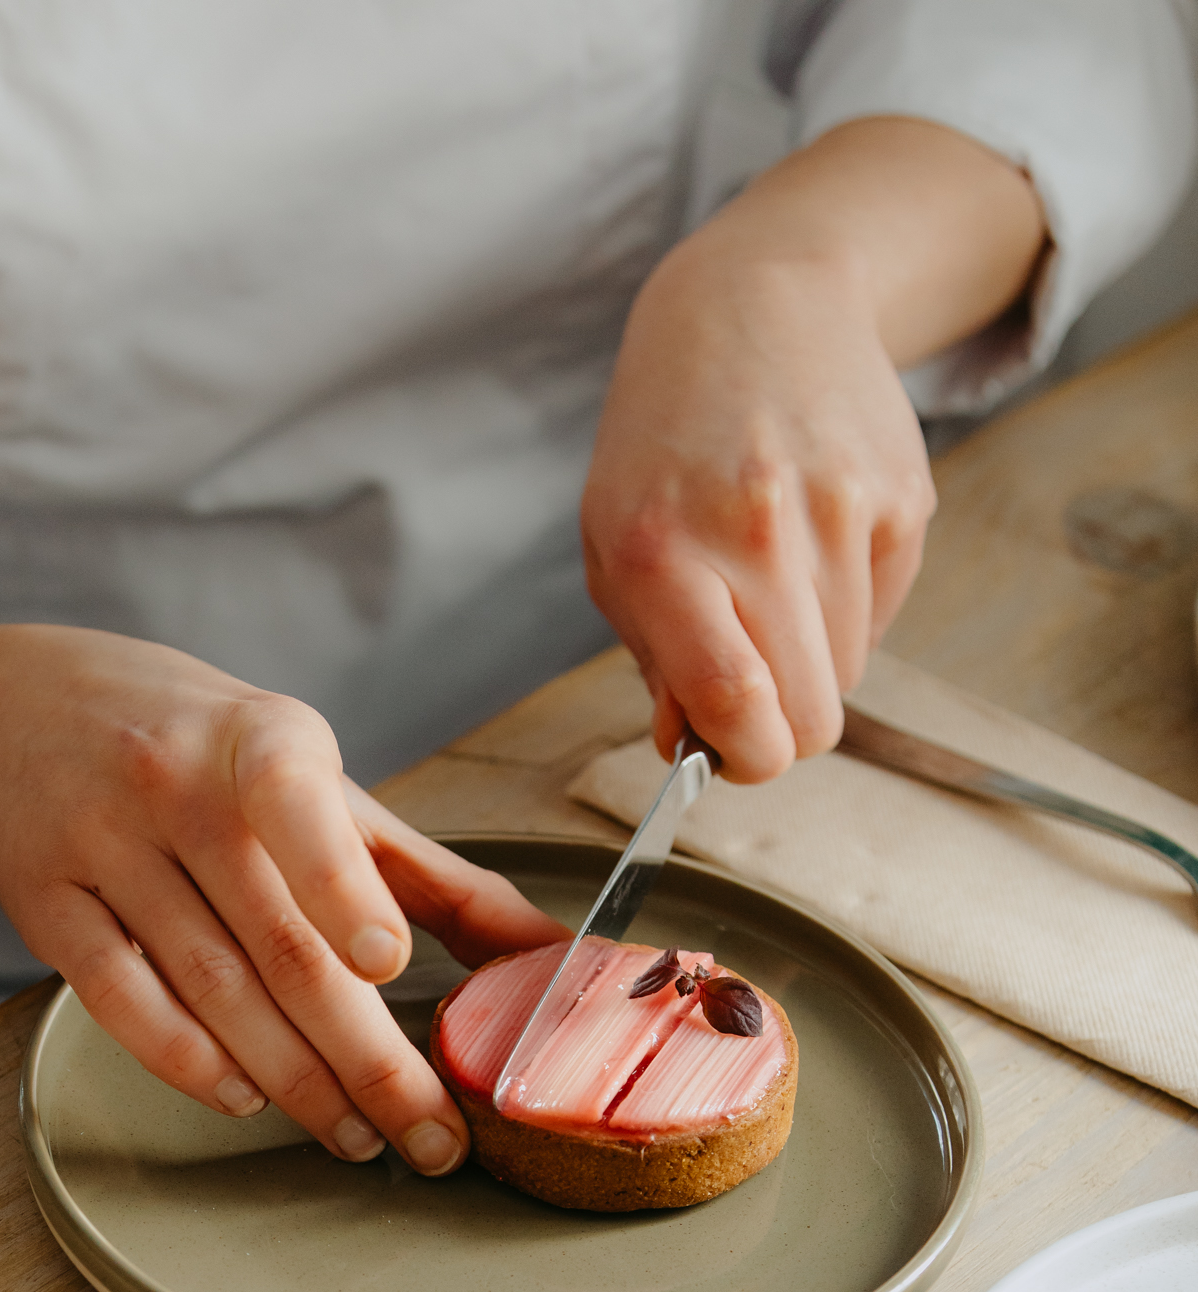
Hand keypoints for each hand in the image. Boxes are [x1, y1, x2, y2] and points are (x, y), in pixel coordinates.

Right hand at [0, 629, 565, 1170]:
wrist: (28, 707)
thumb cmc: (207, 754)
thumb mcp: (321, 785)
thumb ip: (431, 878)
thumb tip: (554, 960)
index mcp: (261, 741)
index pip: (299, 809)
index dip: (341, 888)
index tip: (387, 964)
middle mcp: (173, 785)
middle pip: (278, 946)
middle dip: (366, 1060)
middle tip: (429, 1137)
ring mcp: (101, 845)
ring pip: (210, 990)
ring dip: (294, 1083)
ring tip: (359, 1137)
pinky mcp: (44, 903)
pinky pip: (123, 1004)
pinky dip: (191, 1065)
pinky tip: (247, 1099)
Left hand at [581, 119, 1044, 781]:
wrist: (756, 304)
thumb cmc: (667, 444)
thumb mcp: (616, 547)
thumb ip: (655, 660)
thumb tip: (695, 748)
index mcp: (663, 552)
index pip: (736, 705)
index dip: (745, 759)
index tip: (735, 754)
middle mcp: (756, 529)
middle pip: (809, 714)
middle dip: (781, 727)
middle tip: (752, 684)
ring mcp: (841, 510)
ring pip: (846, 674)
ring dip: (810, 658)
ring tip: (774, 583)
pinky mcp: (903, 499)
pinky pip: (882, 617)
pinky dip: (848, 607)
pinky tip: (814, 540)